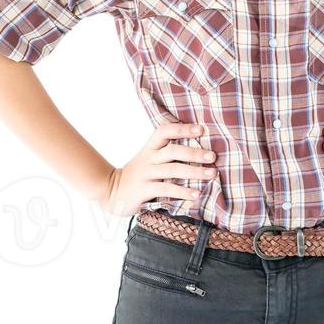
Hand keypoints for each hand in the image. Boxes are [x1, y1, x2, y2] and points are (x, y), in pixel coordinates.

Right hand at [99, 118, 217, 216]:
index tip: (201, 129)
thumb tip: (199, 150)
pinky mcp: (144, 190)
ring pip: (172, 170)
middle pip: (173, 151)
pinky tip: (196, 194)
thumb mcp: (148, 159)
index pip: (164, 131)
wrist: (110, 192)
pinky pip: (166, 189)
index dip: (182, 129)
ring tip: (211, 174)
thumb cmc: (138, 175)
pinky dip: (183, 192)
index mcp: (150, 148)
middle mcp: (148, 159)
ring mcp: (146, 174)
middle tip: (213, 156)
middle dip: (194, 153)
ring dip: (194, 172)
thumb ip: (166, 153)